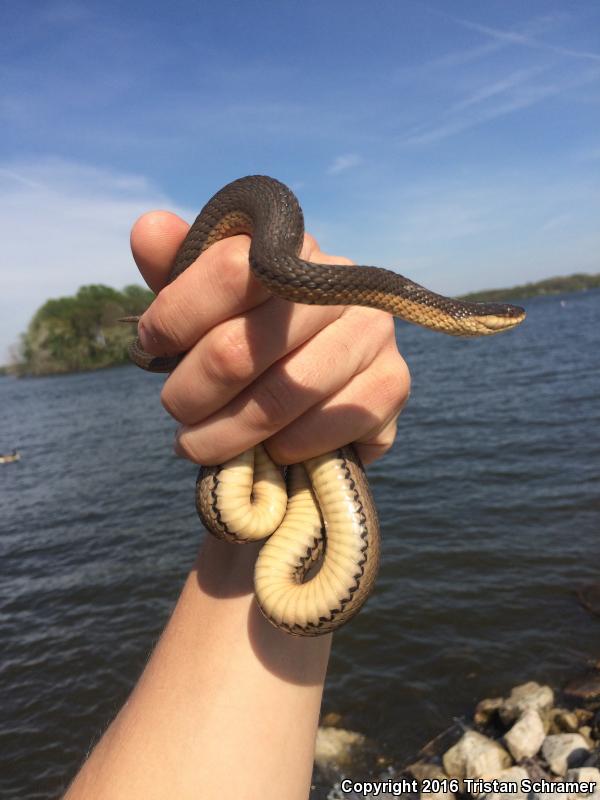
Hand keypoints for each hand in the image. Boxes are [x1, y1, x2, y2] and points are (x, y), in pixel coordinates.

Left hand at [130, 210, 410, 465]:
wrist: (319, 385)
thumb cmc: (246, 336)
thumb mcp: (204, 301)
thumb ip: (175, 269)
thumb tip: (148, 229)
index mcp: (291, 246)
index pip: (227, 269)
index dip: (174, 318)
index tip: (152, 347)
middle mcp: (341, 280)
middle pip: (240, 347)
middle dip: (188, 393)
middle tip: (176, 411)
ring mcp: (373, 331)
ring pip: (280, 396)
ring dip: (225, 434)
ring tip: (199, 443)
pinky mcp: (394, 383)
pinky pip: (323, 428)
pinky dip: (283, 448)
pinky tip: (268, 447)